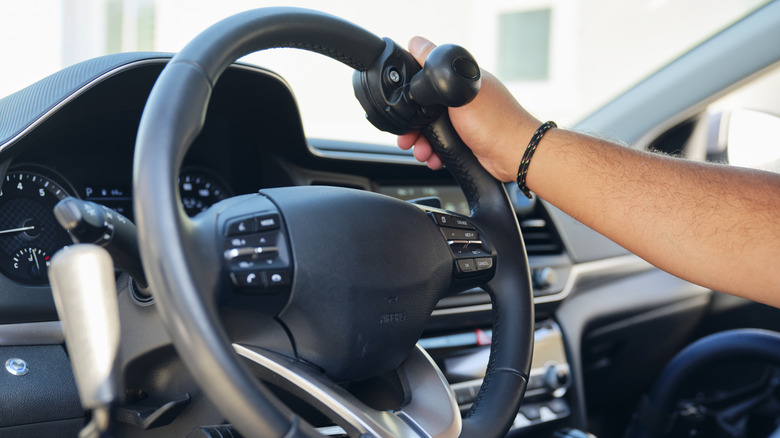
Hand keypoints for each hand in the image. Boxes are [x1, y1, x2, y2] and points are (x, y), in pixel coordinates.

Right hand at [397, 37, 542, 181]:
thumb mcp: (460, 89)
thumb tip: (417, 44)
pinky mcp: (466, 140)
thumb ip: (437, 69)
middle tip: (407, 137)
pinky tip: (435, 158)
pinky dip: (435, 152)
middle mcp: (463, 99)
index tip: (403, 108)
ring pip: (432, 130)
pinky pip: (442, 144)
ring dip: (422, 142)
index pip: (427, 80)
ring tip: (422, 152)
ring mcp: (465, 120)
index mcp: (462, 80)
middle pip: (426, 109)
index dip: (411, 95)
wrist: (513, 155)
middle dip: (413, 125)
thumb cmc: (494, 122)